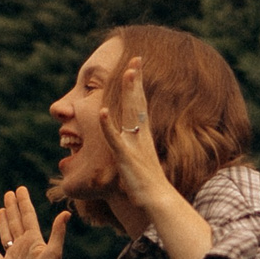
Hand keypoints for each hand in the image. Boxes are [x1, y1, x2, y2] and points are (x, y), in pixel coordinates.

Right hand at [0, 187, 70, 258]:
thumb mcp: (54, 251)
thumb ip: (58, 232)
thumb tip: (66, 213)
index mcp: (34, 240)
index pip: (27, 216)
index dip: (23, 202)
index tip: (20, 189)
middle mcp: (23, 246)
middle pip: (16, 222)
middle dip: (12, 208)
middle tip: (8, 193)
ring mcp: (13, 257)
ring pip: (6, 234)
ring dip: (3, 222)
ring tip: (1, 210)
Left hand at [97, 56, 169, 207]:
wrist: (157, 199)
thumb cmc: (147, 183)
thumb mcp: (137, 159)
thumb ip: (131, 147)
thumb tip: (126, 141)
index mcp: (142, 134)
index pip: (139, 103)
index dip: (137, 84)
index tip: (136, 64)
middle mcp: (140, 135)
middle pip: (138, 102)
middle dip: (136, 80)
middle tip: (135, 59)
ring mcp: (134, 145)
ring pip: (130, 114)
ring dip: (129, 94)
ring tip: (126, 74)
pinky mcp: (126, 157)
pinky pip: (115, 139)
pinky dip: (109, 126)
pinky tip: (102, 112)